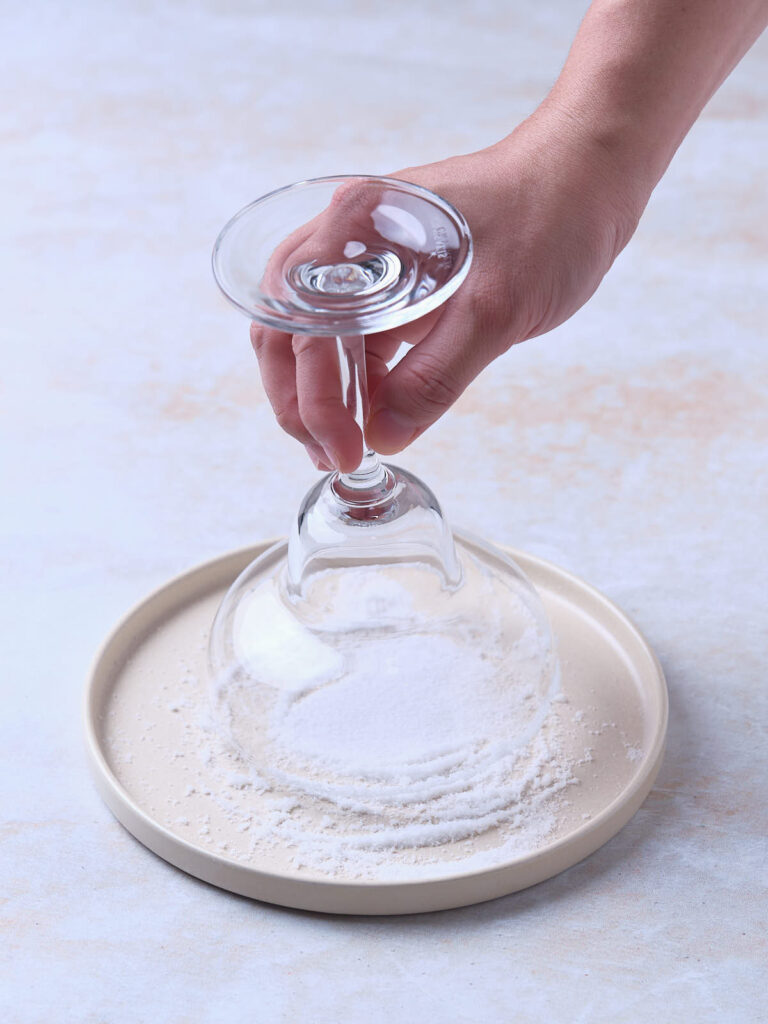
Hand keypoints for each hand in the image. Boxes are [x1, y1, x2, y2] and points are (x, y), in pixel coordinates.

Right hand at [251, 105, 642, 471]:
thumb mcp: (496, 307)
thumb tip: (383, 436)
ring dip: (321, 396)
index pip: (299, 327)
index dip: (312, 399)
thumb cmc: (549, 217)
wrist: (588, 178)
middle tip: (330, 456)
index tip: (342, 449)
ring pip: (316, 337)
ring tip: (340, 448)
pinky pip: (356, 336)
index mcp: (356, 229)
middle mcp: (349, 241)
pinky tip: (369, 416)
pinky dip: (354, 381)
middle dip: (298, 402)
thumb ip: (435, 377)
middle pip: (287, 331)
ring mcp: (369, 261)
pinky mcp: (397, 280)